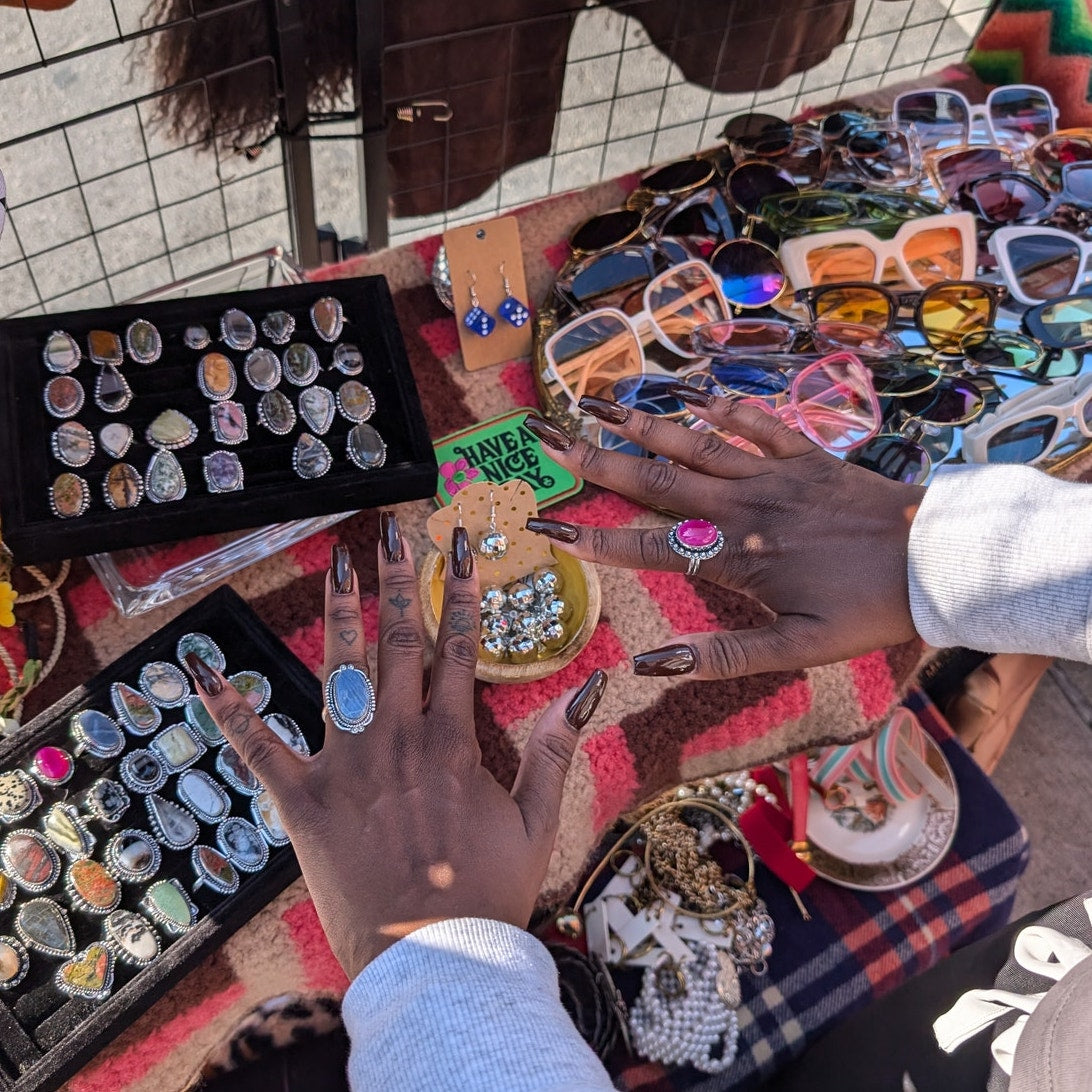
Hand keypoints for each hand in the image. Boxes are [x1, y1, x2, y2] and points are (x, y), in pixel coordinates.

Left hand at [184, 514, 606, 978]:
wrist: (432, 961)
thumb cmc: (487, 893)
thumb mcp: (539, 822)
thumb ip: (556, 750)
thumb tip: (588, 686)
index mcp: (453, 743)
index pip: (459, 646)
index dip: (461, 589)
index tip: (458, 544)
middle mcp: (399, 739)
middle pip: (399, 641)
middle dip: (397, 580)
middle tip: (392, 532)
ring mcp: (347, 766)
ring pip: (340, 671)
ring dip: (339, 612)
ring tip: (337, 563)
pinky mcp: (303, 801)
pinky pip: (262, 748)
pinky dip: (233, 711)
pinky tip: (207, 674)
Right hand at [523, 392, 924, 678]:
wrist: (937, 560)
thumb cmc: (867, 610)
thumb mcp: (796, 650)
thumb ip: (721, 656)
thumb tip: (650, 664)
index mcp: (735, 557)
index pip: (648, 549)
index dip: (593, 539)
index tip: (546, 525)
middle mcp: (742, 507)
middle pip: (656, 481)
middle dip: (597, 461)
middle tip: (549, 439)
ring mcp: (774, 475)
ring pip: (696, 443)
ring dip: (645, 423)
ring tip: (599, 401)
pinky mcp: (807, 455)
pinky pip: (759, 423)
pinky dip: (728, 408)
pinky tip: (698, 395)